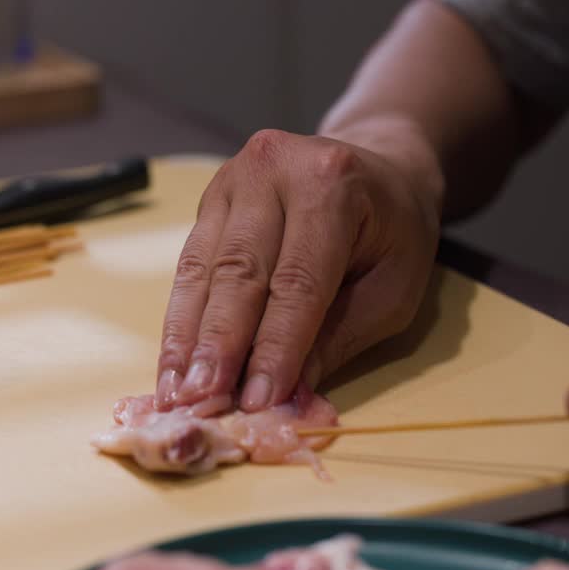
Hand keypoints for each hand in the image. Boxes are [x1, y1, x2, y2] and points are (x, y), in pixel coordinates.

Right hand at [155, 126, 441, 411]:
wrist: (383, 170)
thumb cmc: (395, 235)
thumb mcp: (391, 291)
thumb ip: (336, 339)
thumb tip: (287, 398)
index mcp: (330, 184)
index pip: (297, 280)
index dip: (275, 346)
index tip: (256, 400)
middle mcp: (273, 169)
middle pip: (238, 271)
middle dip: (219, 344)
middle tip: (202, 400)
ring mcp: (234, 180)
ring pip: (202, 270)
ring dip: (187, 338)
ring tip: (177, 392)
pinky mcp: (210, 198)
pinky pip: (189, 266)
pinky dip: (181, 320)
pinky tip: (173, 364)